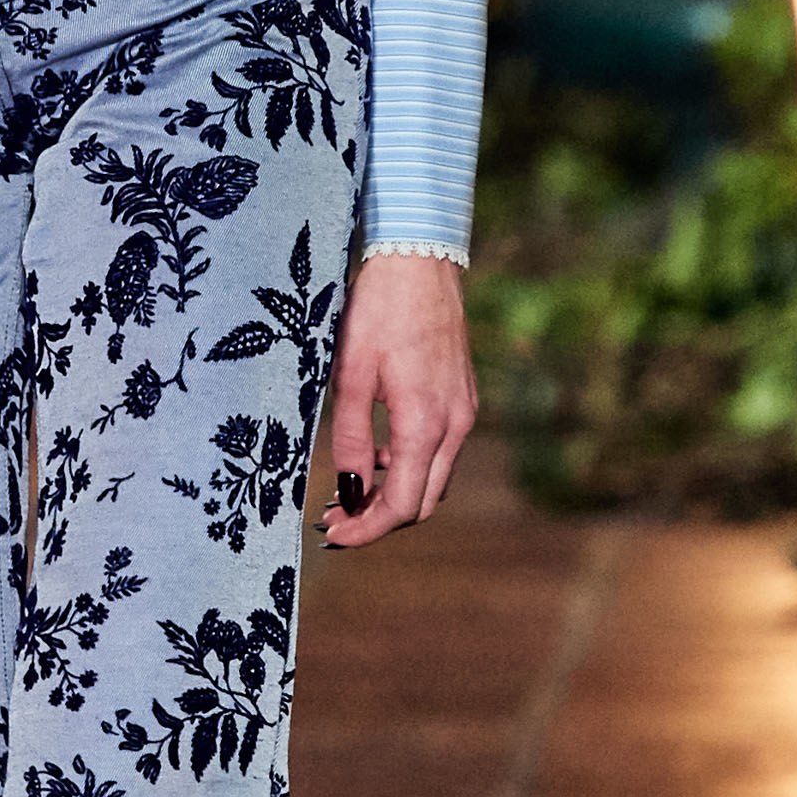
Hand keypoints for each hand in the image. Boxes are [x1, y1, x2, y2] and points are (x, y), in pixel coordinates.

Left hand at [318, 249, 475, 550]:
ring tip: (349, 491)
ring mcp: (464, 412)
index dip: (366, 529)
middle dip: (380, 519)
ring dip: (396, 494)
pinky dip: (411, 468)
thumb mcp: (349, 375)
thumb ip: (352, 440)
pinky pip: (441, 453)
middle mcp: (455, 426)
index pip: (403, 504)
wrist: (420, 261)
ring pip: (435, 480)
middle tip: (334, 519)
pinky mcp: (463, 399)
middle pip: (423, 502)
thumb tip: (349, 494)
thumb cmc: (378, 311)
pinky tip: (378, 455)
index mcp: (426, 424)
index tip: (332, 535)